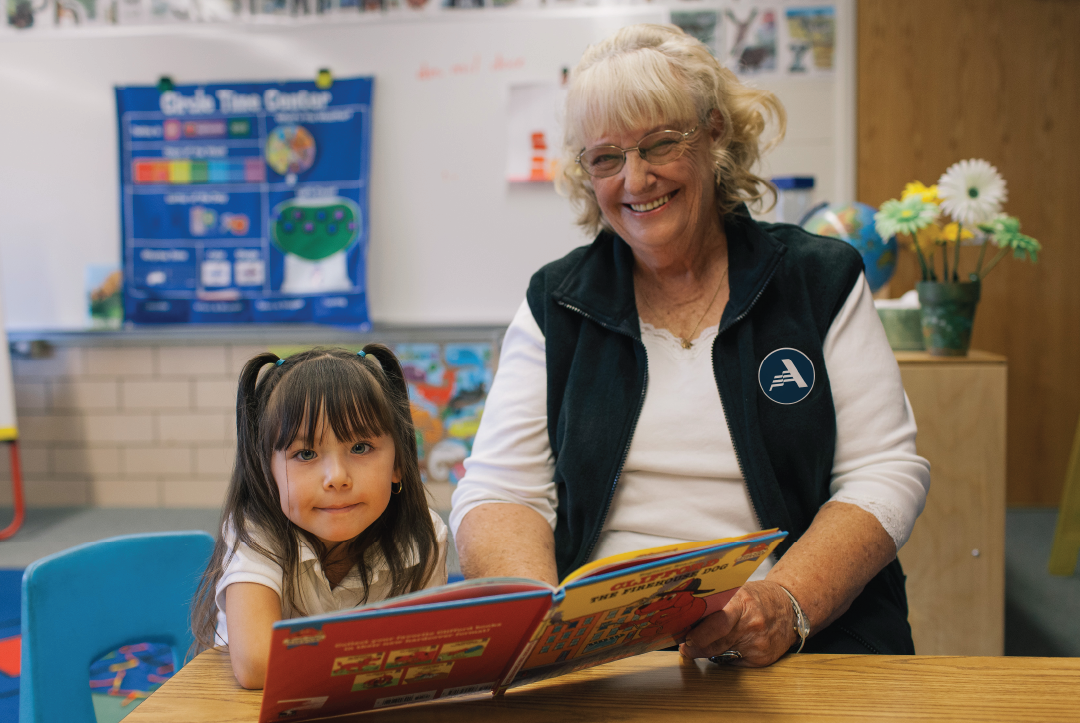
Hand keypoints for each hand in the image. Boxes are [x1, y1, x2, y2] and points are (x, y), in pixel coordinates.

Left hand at [678, 580, 796, 666]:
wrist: (789, 609)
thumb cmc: (760, 598)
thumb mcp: (739, 591)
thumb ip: (718, 604)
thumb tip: (689, 618)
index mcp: (744, 602)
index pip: (718, 623)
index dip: (698, 634)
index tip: (685, 637)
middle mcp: (752, 624)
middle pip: (716, 643)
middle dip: (696, 647)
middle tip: (686, 646)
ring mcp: (759, 643)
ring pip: (722, 654)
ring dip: (707, 651)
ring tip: (698, 645)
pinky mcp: (763, 658)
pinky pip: (735, 661)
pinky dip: (725, 656)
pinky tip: (725, 648)